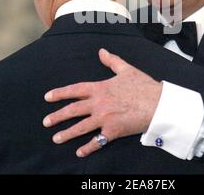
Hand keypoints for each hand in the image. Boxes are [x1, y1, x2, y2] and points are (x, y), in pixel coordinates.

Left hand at [43, 48, 161, 156]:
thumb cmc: (142, 85)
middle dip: (58, 116)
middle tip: (46, 122)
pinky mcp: (113, 131)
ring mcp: (104, 119)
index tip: (48, 97)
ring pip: (81, 127)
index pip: (75, 90)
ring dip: (67, 133)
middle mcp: (99, 104)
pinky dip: (88, 148)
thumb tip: (101, 51)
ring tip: (56, 138)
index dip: (60, 93)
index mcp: (100, 88)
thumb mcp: (126, 69)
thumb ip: (112, 60)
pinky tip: (79, 152)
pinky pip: (97, 141)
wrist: (157, 103)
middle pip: (73, 110)